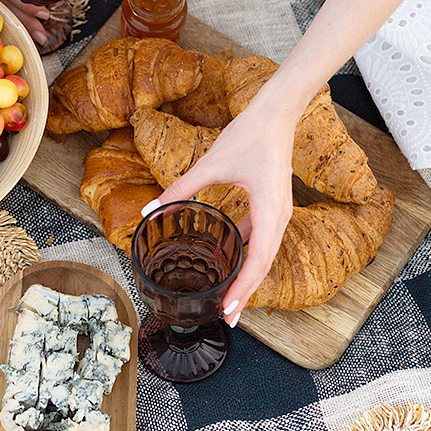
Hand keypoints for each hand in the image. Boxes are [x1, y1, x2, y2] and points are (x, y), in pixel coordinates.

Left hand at [148, 99, 296, 325]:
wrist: (276, 112)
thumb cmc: (249, 135)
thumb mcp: (211, 164)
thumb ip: (180, 189)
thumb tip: (150, 210)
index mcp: (270, 211)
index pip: (258, 261)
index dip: (243, 289)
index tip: (228, 310)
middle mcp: (280, 217)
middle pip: (263, 265)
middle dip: (245, 293)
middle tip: (227, 318)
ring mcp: (279, 212)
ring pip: (263, 253)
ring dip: (247, 276)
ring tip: (230, 299)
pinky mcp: (273, 204)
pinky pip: (261, 236)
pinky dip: (247, 252)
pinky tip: (229, 258)